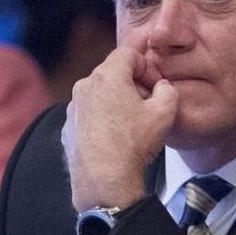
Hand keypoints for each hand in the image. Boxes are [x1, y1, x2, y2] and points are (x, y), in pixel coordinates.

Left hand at [62, 48, 177, 211]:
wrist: (105, 181)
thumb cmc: (134, 144)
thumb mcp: (165, 112)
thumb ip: (167, 89)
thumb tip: (161, 87)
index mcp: (107, 75)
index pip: (129, 53)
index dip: (147, 66)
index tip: (156, 85)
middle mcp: (84, 86)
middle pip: (112, 73)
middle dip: (133, 84)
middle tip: (148, 104)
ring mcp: (73, 108)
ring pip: (99, 95)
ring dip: (116, 102)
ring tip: (132, 124)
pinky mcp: (68, 128)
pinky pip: (88, 115)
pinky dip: (102, 120)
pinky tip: (115, 139)